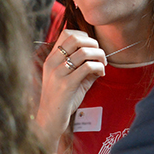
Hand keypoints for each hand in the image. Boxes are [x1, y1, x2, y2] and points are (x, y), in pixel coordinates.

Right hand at [35, 29, 106, 149]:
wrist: (50, 119)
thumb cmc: (62, 99)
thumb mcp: (70, 79)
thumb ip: (83, 67)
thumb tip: (101, 58)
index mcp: (51, 59)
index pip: (67, 34)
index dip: (84, 36)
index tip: (92, 48)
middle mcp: (52, 63)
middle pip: (75, 38)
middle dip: (93, 43)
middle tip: (100, 55)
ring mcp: (58, 73)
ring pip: (84, 52)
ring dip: (99, 56)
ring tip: (103, 65)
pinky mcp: (66, 85)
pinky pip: (87, 67)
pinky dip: (99, 68)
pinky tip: (100, 74)